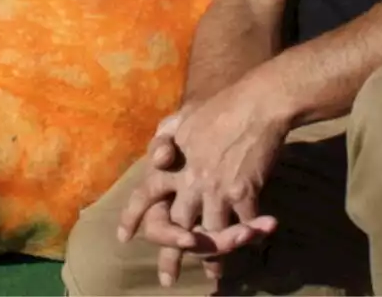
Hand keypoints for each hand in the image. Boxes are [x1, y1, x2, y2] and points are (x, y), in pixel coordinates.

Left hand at [118, 81, 288, 280]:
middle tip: (168, 279)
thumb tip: (157, 152)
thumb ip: (165, 135)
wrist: (256, 103)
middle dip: (171, 257)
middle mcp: (189, 182)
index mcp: (170, 165)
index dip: (132, 217)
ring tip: (214, 275)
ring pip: (210, 235)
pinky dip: (248, 237)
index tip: (125, 238)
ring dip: (213, 258)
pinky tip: (249, 245)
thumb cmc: (219, 107)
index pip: (143, 195)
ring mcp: (216, 189)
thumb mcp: (182, 117)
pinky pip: (243, 226)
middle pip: (174, 227)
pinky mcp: (244, 193)